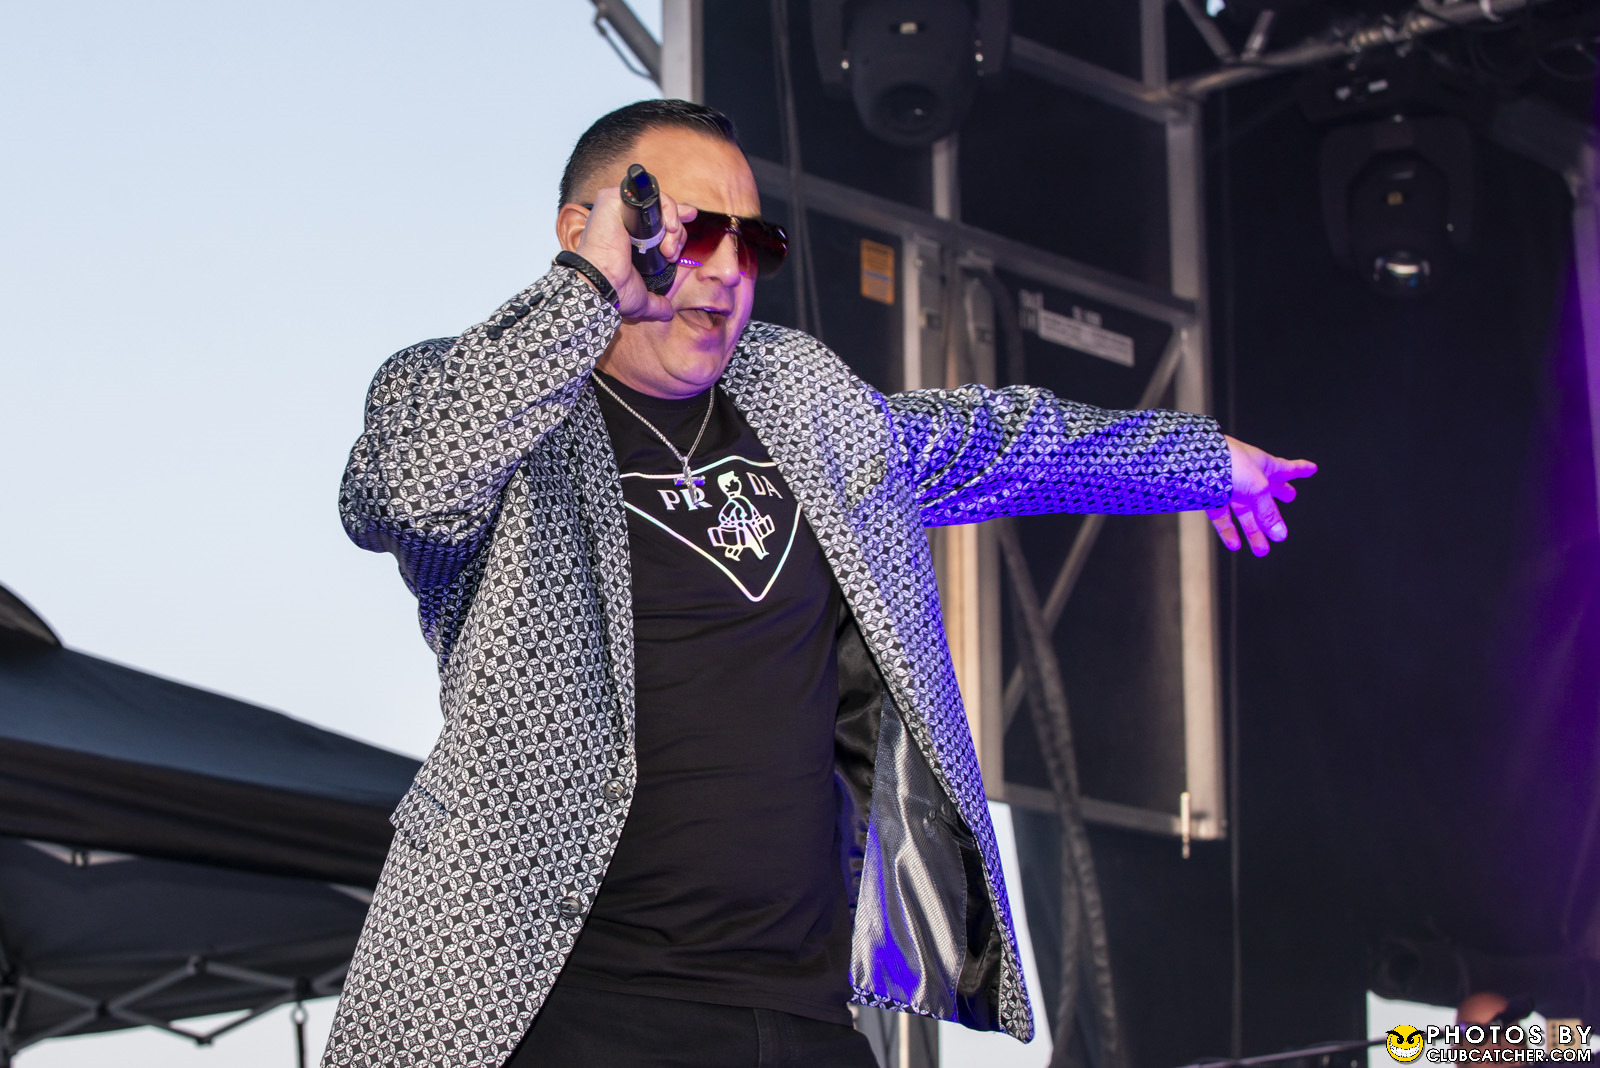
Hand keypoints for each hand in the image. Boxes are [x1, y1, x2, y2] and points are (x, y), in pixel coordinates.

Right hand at [571, 186, 695, 320]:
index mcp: (629, 238)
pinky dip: (665, 207)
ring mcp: (618, 208)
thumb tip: (667, 312)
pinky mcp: (614, 199)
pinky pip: (648, 194)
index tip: (690, 218)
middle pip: (662, 214)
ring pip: (658, 203)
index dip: (675, 220)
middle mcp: (623, 220)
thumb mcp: (641, 297)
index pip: (657, 222)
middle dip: (676, 233)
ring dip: (673, 224)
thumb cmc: (613, 289)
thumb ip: (656, 303)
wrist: (601, 283)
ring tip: (670, 247)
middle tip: (672, 253)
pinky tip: (669, 226)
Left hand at [1207, 435, 1316, 556]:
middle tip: (1290, 497)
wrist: (1193, 462)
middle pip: (1266, 493)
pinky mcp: (1210, 497)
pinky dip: (1229, 531)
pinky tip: (1235, 544)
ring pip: (1244, 512)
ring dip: (1253, 531)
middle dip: (1278, 496)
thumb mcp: (1257, 488)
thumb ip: (1268, 513)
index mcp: (1262, 465)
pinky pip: (1223, 517)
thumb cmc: (1230, 463)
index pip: (1287, 468)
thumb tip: (1280, 534)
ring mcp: (1228, 487)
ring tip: (1262, 549)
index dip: (1300, 469)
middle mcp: (1246, 476)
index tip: (1312, 468)